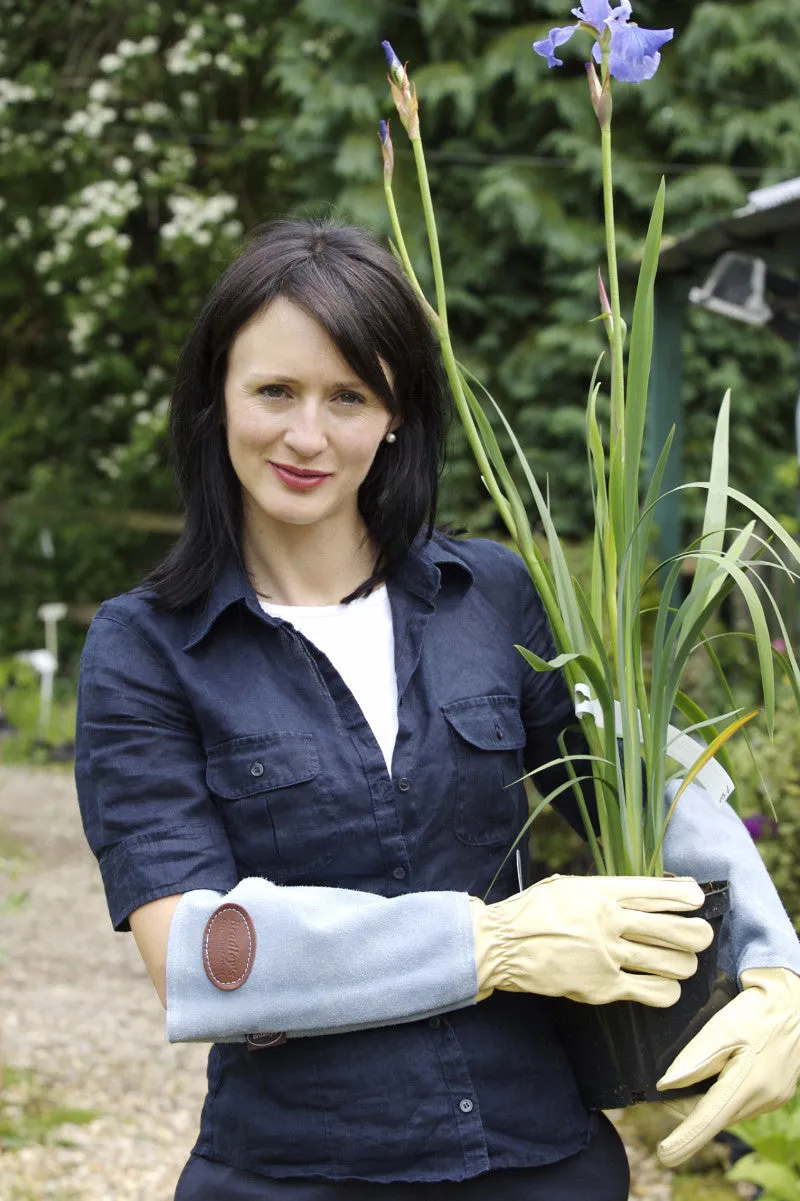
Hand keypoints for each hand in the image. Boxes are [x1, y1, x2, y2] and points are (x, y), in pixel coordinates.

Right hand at [470, 873, 712, 1005]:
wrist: (502, 945)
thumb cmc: (535, 911)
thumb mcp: (569, 887)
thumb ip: (606, 890)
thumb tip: (644, 893)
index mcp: (601, 892)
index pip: (655, 891)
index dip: (684, 895)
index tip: (697, 898)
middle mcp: (610, 922)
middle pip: (675, 929)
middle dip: (698, 934)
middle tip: (701, 936)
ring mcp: (608, 956)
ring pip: (671, 963)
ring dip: (685, 964)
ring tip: (682, 964)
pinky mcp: (603, 987)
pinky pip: (653, 992)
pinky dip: (668, 991)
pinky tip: (666, 988)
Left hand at [656, 967, 799, 1166]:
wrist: (795, 1001)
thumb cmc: (758, 1011)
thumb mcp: (723, 1028)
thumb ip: (695, 1059)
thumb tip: (665, 1085)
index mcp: (749, 1084)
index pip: (709, 1120)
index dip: (685, 1140)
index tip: (664, 1155)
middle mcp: (763, 1098)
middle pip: (716, 1116)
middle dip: (688, 1112)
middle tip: (662, 1096)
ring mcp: (773, 1098)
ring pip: (728, 1111)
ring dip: (705, 1104)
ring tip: (682, 1084)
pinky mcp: (776, 1092)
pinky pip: (741, 1103)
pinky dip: (723, 1096)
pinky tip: (713, 1078)